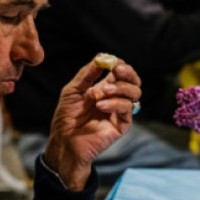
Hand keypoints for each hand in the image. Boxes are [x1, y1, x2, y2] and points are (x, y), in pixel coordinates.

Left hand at [43, 58, 141, 190]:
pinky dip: (115, 104)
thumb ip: (86, 75)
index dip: (120, 65)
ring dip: (121, 88)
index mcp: (105, 88)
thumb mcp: (72, 90)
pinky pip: (127, 109)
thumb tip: (100, 58)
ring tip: (103, 92)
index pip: (120, 73)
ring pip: (135, 93)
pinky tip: (100, 106)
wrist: (64, 141)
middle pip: (133, 81)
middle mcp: (115, 98)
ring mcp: (119, 111)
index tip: (113, 61)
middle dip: (128, 72)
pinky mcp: (121, 124)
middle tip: (117, 69)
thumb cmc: (66, 117)